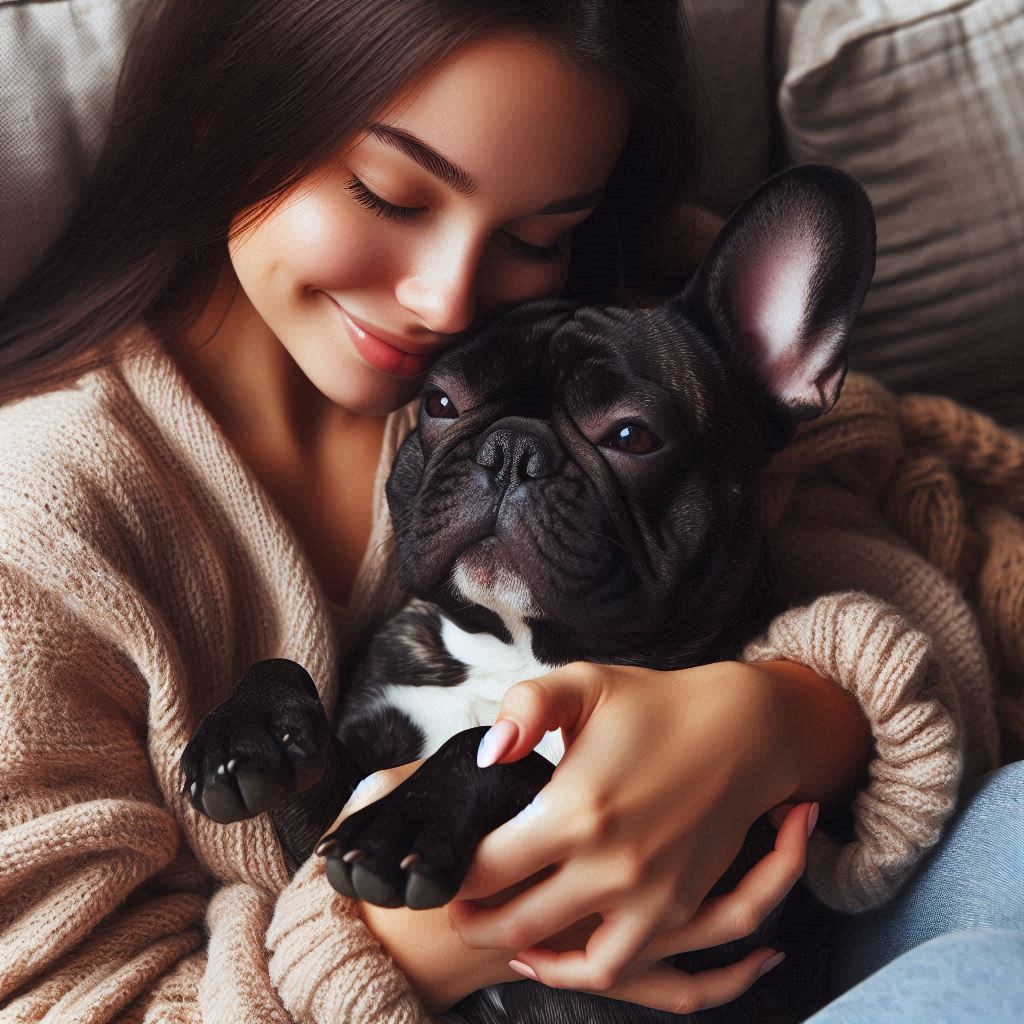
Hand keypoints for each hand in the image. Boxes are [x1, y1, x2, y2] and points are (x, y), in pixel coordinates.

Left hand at [447, 660, 811, 998]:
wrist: (741, 731)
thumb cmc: (653, 703)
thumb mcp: (583, 683)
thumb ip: (524, 709)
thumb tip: (487, 757)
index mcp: (576, 808)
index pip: (486, 866)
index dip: (449, 872)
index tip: (435, 866)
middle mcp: (610, 864)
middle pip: (513, 920)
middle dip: (469, 920)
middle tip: (449, 903)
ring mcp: (647, 895)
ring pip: (564, 957)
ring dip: (517, 951)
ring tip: (493, 931)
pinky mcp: (675, 909)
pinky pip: (616, 965)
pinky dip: (576, 971)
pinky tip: (550, 950)